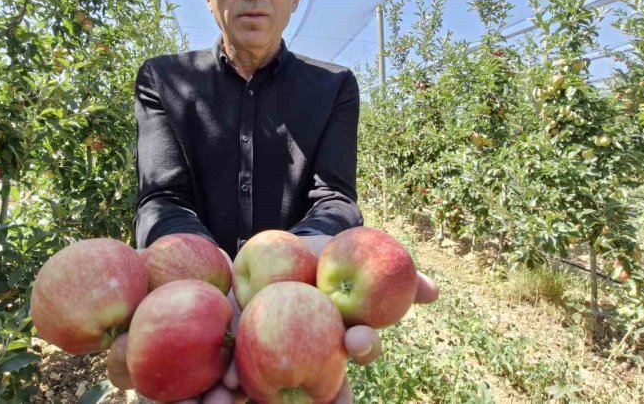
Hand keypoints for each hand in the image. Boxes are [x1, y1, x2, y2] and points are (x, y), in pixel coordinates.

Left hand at [107, 235, 438, 401]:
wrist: (267, 254)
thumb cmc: (319, 260)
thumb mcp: (354, 256)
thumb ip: (395, 273)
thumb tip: (435, 292)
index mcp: (340, 343)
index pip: (357, 356)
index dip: (362, 351)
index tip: (359, 338)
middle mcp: (312, 361)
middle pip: (320, 385)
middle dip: (321, 394)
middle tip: (311, 386)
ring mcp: (274, 364)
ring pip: (270, 392)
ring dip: (257, 396)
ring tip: (244, 392)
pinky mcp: (236, 359)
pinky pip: (227, 378)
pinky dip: (218, 386)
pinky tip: (209, 388)